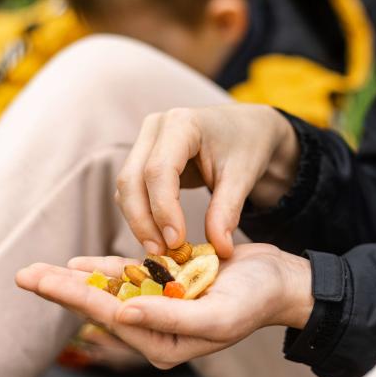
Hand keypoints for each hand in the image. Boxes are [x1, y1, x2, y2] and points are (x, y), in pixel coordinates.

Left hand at [16, 244, 313, 369]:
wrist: (278, 279)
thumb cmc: (255, 300)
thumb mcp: (217, 315)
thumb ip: (170, 318)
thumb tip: (121, 313)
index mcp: (166, 342)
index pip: (112, 317)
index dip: (75, 297)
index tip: (43, 281)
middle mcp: (159, 326)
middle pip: (103, 304)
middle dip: (64, 289)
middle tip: (27, 276)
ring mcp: (164, 303)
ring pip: (113, 289)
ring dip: (79, 278)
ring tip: (43, 272)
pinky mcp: (171, 282)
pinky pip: (134, 275)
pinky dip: (108, 269)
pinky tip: (83, 263)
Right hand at [115, 104, 299, 256]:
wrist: (248, 128)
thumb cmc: (247, 144)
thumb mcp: (242, 176)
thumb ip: (227, 211)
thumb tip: (220, 250)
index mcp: (182, 123)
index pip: (159, 170)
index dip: (163, 209)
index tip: (176, 242)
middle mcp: (156, 128)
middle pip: (132, 179)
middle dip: (143, 220)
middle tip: (162, 254)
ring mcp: (146, 140)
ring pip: (127, 187)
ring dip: (140, 221)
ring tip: (163, 251)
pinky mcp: (144, 157)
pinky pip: (134, 190)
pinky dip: (143, 215)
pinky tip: (161, 236)